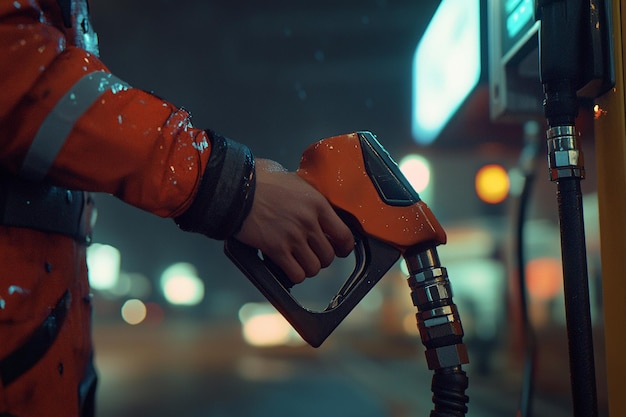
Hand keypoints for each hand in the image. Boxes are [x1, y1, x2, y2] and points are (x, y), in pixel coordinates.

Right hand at [235, 158, 353, 282]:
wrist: (235, 188)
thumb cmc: (259, 179)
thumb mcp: (292, 179)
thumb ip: (305, 193)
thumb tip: (309, 199)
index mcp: (317, 203)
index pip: (344, 235)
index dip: (344, 248)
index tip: (340, 250)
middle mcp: (309, 222)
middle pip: (329, 255)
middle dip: (322, 258)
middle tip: (313, 255)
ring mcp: (293, 237)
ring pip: (314, 268)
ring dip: (308, 268)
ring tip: (300, 262)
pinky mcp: (276, 249)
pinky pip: (296, 274)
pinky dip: (294, 275)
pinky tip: (289, 268)